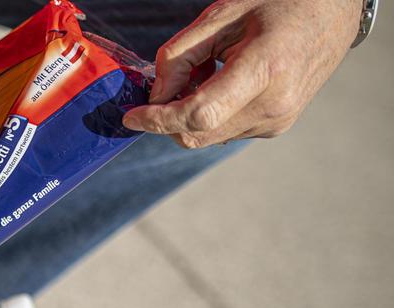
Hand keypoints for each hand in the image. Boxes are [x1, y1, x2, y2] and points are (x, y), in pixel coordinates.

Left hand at [122, 0, 356, 146]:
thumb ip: (180, 55)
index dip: (159, 120)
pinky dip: (209, 115)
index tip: (132, 115)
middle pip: (198, 134)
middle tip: (164, 87)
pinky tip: (220, 83)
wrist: (332, 13)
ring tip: (204, 73)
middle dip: (167, 119)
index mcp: (264, 70)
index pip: (198, 114)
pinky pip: (225, 131)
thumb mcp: (222, 15)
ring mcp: (278, 120)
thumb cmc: (278, 4)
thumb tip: (155, 95)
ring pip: (208, 136)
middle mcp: (274, 104)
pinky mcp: (277, 127)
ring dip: (188, 115)